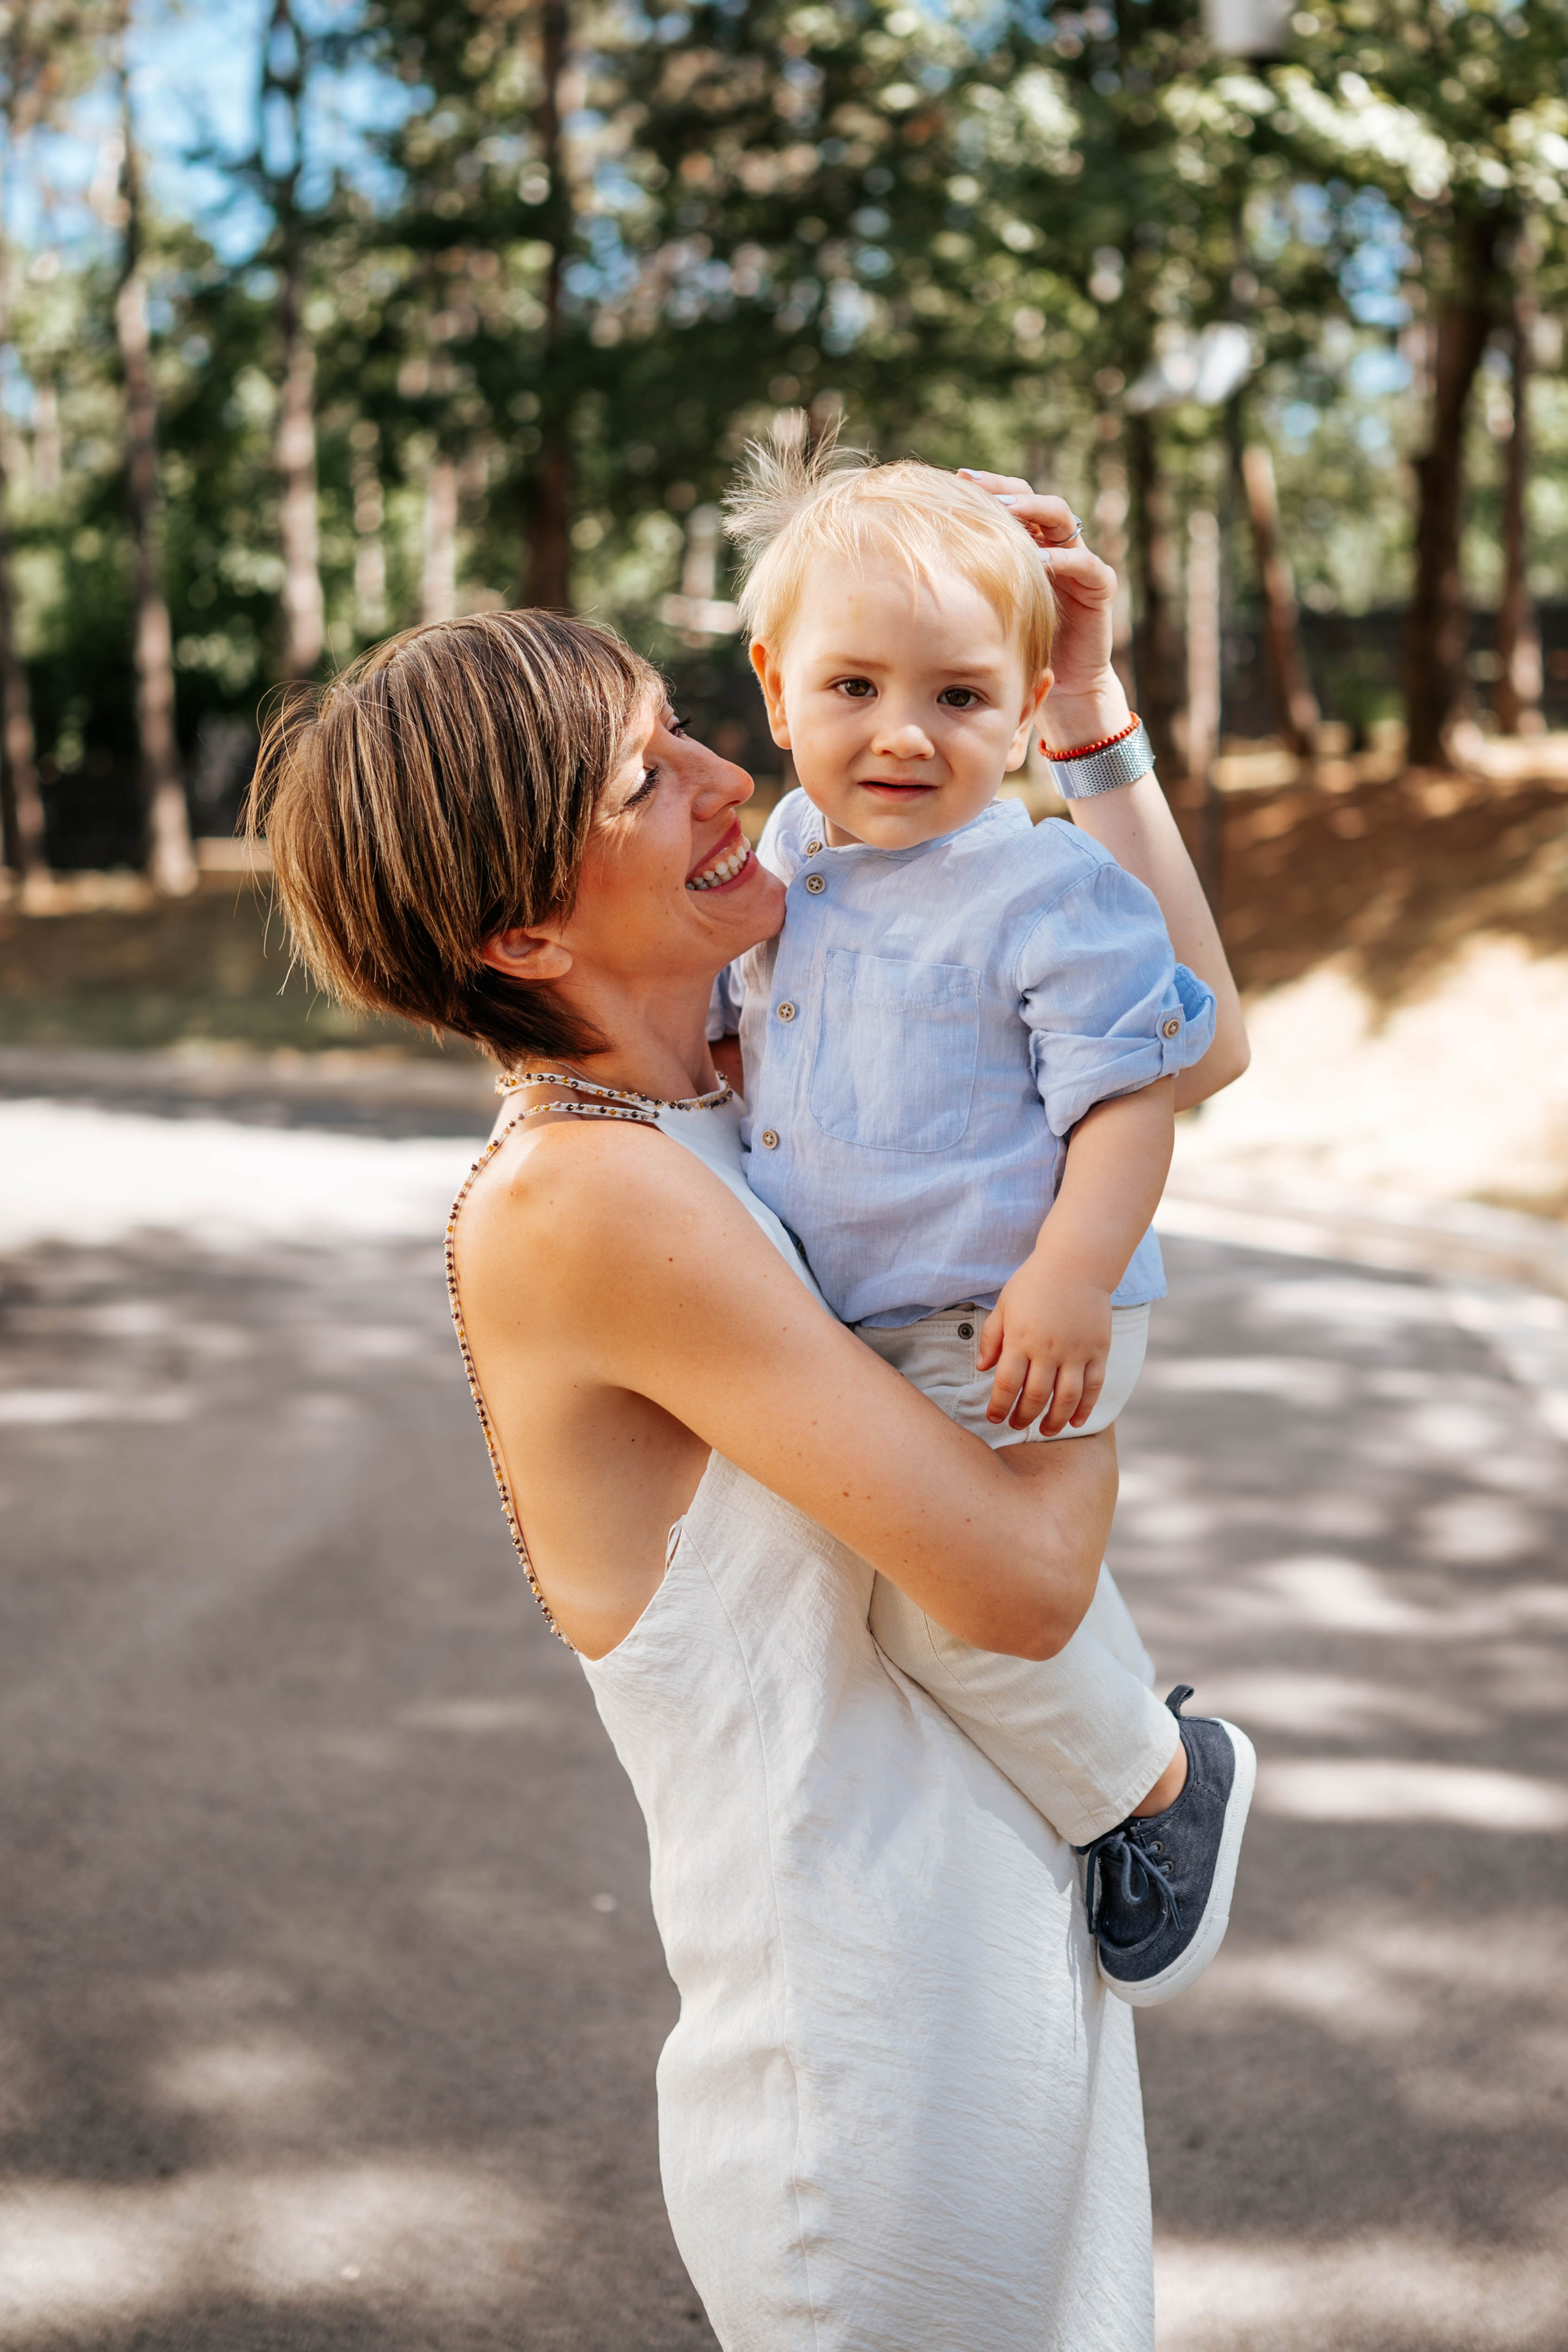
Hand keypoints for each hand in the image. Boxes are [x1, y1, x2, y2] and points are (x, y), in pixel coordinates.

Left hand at [956, 471, 1130, 745]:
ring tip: (1008, 512)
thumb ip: (967, 577)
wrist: (1060, 685)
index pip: (1011, 499)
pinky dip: (1065, 561)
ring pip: (1064, 521)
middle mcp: (1055, 545)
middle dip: (1007, 490)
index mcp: (1029, 542)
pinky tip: (1040, 563)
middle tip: (978, 487)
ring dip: (1036, 512)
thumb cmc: (1015, 643)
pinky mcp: (1098, 589)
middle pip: (1035, 499)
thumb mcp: (985, 605)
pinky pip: (1087, 565)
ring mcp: (1078, 563)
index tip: (956, 479)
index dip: (988, 485)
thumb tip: (914, 555)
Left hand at [976, 1252, 1112, 1436]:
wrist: (1077, 1263)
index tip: (993, 1418)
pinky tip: (1076, 1421)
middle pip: (1035, 1396)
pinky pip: (1093, 1387)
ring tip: (1046, 1430)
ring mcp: (1076, 1351)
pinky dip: (1085, 1407)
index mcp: (1021, 1339)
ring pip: (1066, 1398)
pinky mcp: (1099, 1350)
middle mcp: (1048, 1349)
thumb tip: (983, 1369)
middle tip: (1016, 1427)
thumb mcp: (1004, 1305)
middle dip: (1023, 1417)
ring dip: (1055, 1420)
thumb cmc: (1034, 1282)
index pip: (1006, 1384)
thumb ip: (992, 1338)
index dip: (999, 1406)